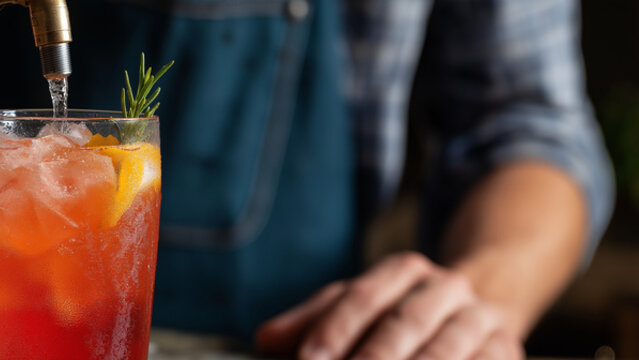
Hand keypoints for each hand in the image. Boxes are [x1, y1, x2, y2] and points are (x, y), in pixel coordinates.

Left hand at [255, 252, 524, 359]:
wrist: (481, 310)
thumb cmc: (400, 316)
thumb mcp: (356, 308)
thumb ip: (312, 322)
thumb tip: (266, 339)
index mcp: (403, 272)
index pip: (362, 297)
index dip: (334, 330)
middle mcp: (445, 289)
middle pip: (404, 323)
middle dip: (374, 357)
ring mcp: (481, 320)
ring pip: (448, 349)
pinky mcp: (506, 350)